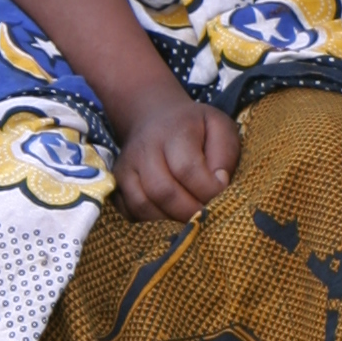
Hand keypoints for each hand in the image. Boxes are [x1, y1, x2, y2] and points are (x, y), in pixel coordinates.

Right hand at [115, 82, 240, 221]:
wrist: (153, 117)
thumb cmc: (194, 127)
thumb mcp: (219, 127)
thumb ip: (224, 153)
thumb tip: (219, 183)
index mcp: (174, 131)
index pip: (187, 168)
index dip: (208, 189)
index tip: (223, 193)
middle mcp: (144, 149)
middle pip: (163, 191)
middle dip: (189, 211)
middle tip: (207, 216)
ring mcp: (125, 167)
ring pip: (142, 205)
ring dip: (169, 222)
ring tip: (190, 221)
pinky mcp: (116, 183)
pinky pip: (129, 212)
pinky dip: (149, 223)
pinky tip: (169, 220)